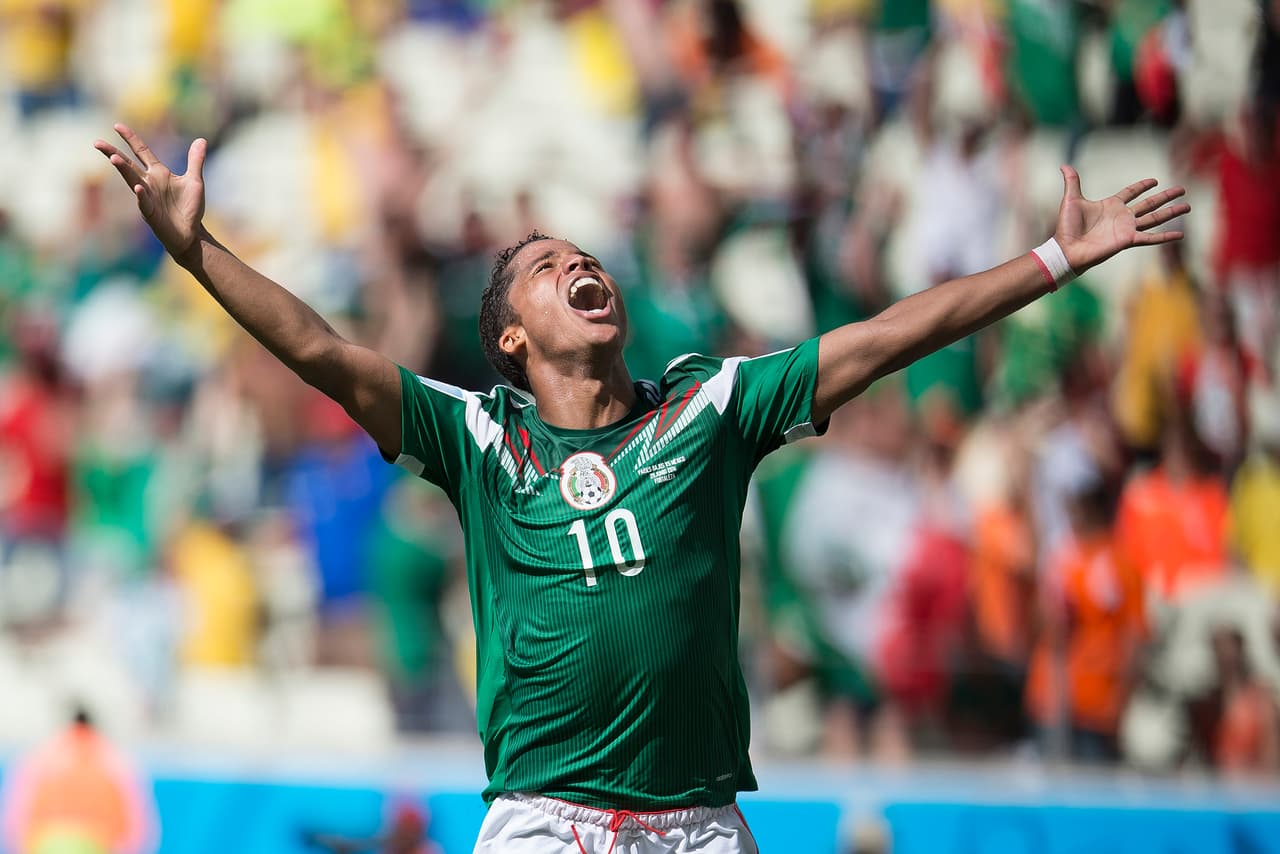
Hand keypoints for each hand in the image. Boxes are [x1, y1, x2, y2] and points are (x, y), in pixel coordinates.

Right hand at [93, 124, 206, 260]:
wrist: (191, 233)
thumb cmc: (190, 208)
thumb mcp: (194, 181)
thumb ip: (195, 161)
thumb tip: (201, 139)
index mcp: (158, 173)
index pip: (141, 151)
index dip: (130, 138)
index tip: (117, 125)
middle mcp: (149, 183)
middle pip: (128, 164)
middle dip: (113, 153)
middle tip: (97, 142)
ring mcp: (148, 197)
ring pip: (132, 180)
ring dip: (123, 170)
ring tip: (113, 158)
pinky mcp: (151, 212)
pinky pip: (144, 202)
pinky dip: (141, 195)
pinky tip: (138, 188)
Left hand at [1053, 165, 1189, 273]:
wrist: (1067, 248)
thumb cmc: (1067, 227)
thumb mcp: (1071, 199)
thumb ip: (1073, 181)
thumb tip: (1064, 165)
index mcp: (1111, 204)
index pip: (1131, 192)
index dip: (1143, 186)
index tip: (1155, 180)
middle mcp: (1122, 216)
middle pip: (1149, 203)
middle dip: (1166, 196)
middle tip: (1182, 189)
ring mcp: (1127, 228)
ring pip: (1155, 217)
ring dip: (1171, 212)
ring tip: (1188, 206)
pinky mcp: (1128, 240)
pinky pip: (1151, 238)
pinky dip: (1165, 236)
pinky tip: (1181, 235)